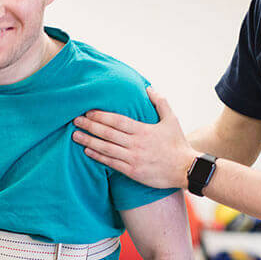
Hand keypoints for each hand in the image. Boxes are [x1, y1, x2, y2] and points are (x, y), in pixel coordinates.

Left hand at [72, 87, 197, 188]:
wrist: (186, 169)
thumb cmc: (178, 144)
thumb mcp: (172, 119)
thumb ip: (160, 102)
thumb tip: (148, 88)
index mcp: (143, 130)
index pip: (117, 121)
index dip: (101, 116)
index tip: (88, 111)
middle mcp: (136, 144)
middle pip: (107, 133)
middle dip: (89, 126)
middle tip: (75, 120)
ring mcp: (133, 158)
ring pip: (106, 148)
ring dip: (89, 141)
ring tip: (75, 135)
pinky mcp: (132, 172)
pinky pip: (111, 163)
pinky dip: (98, 156)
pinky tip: (87, 151)